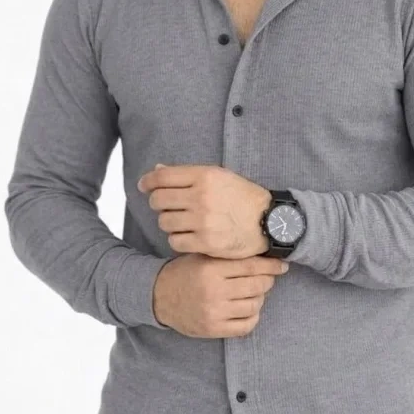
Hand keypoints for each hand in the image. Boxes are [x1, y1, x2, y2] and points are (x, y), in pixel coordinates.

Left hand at [138, 163, 271, 258]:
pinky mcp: (206, 242)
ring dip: (169, 222)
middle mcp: (201, 197)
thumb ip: (187, 174)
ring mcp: (203, 221)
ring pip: (165, 222)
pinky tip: (188, 235)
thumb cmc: (243, 197)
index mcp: (204, 176)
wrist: (268, 221)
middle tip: (166, 206)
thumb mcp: (219, 176)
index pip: (162, 177)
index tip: (144, 186)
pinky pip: (175, 241)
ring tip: (181, 221)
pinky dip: (178, 239)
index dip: (148, 181)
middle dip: (158, 203)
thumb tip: (157, 170)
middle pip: (158, 200)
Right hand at [153, 253, 289, 337]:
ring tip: (254, 292)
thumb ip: (229, 256)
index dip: (271, 266)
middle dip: (267, 280)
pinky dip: (252, 316)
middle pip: (256, 285)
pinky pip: (246, 325)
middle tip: (266, 277)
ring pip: (254, 305)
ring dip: (259, 298)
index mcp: (211, 269)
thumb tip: (265, 255)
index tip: (282, 265)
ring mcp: (213, 313)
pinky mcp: (212, 329)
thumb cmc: (186, 272)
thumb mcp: (203, 257)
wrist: (159, 296)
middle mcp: (213, 291)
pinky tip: (248, 308)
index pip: (251, 267)